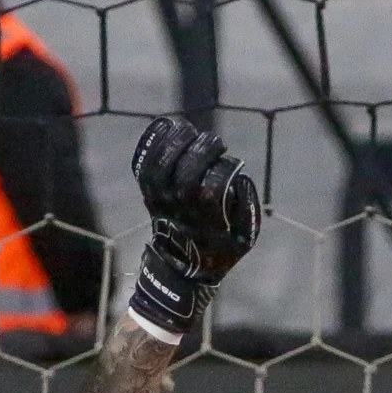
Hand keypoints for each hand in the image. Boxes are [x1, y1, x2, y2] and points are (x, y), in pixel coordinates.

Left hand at [128, 117, 260, 336]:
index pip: (212, 189)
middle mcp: (181, 210)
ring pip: (161, 167)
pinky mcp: (148, 193)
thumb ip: (247, 207)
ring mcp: (160, 201)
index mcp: (208, 223)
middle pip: (185, 174)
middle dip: (200, 151)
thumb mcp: (245, 238)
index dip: (224, 170)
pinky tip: (166, 125)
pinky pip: (144, 164)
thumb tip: (240, 178)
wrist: (180, 267)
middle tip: (214, 140)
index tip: (233, 161)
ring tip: (189, 128)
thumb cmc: (219, 249)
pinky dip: (151, 142)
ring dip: (174, 142)